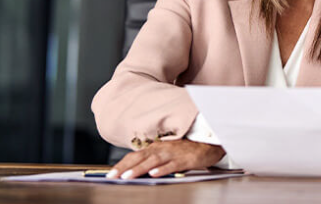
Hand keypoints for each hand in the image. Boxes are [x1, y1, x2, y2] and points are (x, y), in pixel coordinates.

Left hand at [106, 139, 224, 178]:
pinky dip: (163, 169)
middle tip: (112, 176)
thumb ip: (153, 159)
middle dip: (125, 167)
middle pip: (140, 157)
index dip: (122, 164)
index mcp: (157, 147)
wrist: (210, 143)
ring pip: (153, 161)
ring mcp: (174, 153)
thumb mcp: (168, 152)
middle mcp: (163, 149)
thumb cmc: (187, 149)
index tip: (110, 173)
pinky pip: (172, 164)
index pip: (135, 155)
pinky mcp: (185, 159)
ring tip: (128, 176)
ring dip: (139, 168)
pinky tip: (154, 174)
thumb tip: (136, 170)